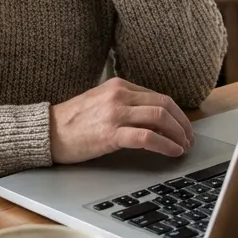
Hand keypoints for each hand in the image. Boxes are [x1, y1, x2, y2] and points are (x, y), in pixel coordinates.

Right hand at [49, 78, 195, 163]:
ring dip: (178, 134)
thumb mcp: (102, 102)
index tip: (183, 127)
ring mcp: (115, 113)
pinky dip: (165, 144)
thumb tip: (154, 119)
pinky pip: (147, 137)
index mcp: (119, 86)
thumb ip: (126, 104)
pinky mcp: (110, 133)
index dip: (176, 114)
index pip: (158, 97)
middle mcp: (120, 95)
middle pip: (165, 105)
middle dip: (182, 123)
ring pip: (160, 117)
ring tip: (183, 146)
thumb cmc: (73, 121)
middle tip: (189, 138)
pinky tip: (171, 151)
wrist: (48, 131)